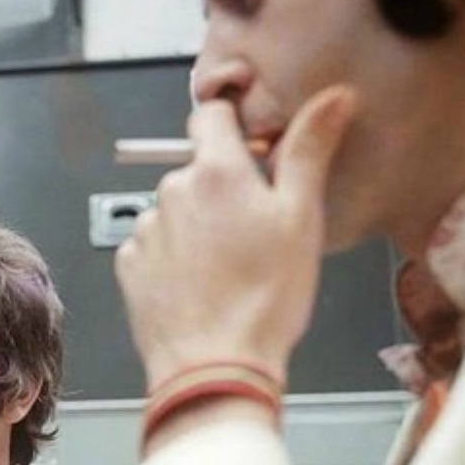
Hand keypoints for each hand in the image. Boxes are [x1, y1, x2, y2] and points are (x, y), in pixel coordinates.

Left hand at [117, 87, 357, 449]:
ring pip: (178, 210)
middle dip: (224, 189)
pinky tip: (202, 286)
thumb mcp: (302, 218)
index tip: (253, 149)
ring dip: (199, 226)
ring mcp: (147, 228)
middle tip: (257, 232)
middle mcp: (172, 190)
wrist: (214, 367)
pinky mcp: (130, 265)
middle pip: (199, 169)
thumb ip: (310, 149)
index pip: (211, 113)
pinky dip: (176, 258)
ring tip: (230, 269)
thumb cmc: (265, 299)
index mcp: (216, 171)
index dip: (233, 125)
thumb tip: (334, 97)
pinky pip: (156, 246)